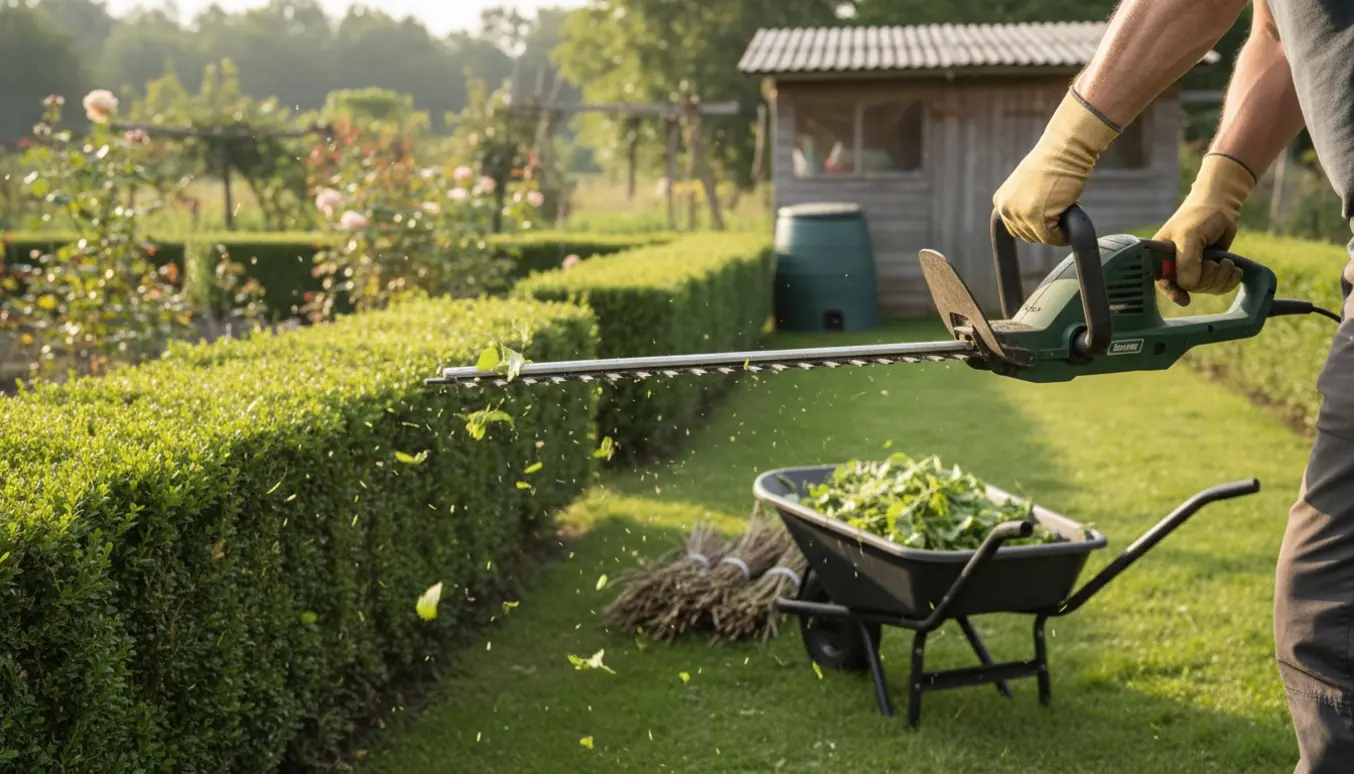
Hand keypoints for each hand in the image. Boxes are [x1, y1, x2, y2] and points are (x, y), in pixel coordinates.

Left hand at [993, 88, 1121, 244]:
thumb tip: (1033, 224)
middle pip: (1027, 235)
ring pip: (1040, 237)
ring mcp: (1019, 215)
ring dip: (1055, 230)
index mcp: (1001, 201)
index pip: (1016, 227)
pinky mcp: (1036, 219)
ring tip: (1065, 209)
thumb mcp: (1029, 185)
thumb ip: (1025, 203)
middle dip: (1046, 228)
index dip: (1035, 224)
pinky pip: (1052, 237)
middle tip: (1060, 210)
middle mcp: (1005, 209)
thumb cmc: (1053, 163)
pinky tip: (1070, 218)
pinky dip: (1063, 235)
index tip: (1050, 214)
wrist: (1064, 149)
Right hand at [1153, 153, 1255, 305]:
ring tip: (1226, 262)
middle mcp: (1175, 265)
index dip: (1172, 292)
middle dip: (1207, 277)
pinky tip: (1234, 270)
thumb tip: (1187, 286)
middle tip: (1214, 262)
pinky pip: (1217, 287)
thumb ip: (1186, 262)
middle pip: (1189, 287)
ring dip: (1221, 278)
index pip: (1162, 281)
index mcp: (1161, 257)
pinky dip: (1229, 281)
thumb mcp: (1189, 237)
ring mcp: (1193, 268)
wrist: (1221, 207)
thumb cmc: (1199, 216)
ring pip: (1205, 288)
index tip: (1184, 300)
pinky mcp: (1209, 270)